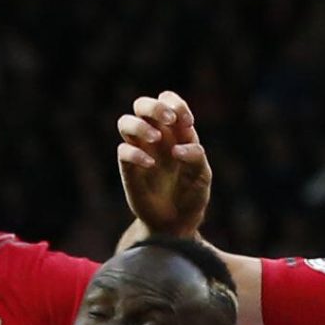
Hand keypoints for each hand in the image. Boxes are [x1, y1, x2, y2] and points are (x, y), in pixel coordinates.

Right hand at [115, 90, 212, 236]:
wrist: (176, 223)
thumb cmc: (191, 196)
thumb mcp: (202, 176)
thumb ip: (195, 157)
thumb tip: (176, 149)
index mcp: (175, 132)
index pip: (168, 100)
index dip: (175, 104)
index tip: (187, 122)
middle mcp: (155, 136)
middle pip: (141, 104)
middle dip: (154, 107)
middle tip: (169, 121)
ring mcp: (140, 151)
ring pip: (125, 122)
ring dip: (140, 125)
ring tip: (156, 138)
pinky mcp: (129, 169)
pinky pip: (123, 150)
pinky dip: (136, 153)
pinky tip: (151, 165)